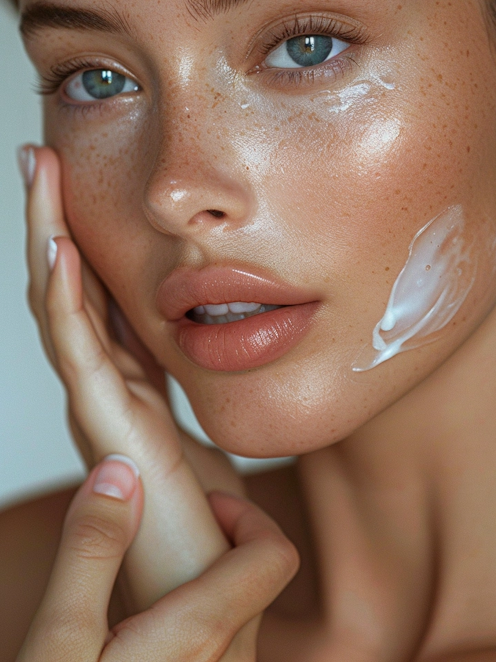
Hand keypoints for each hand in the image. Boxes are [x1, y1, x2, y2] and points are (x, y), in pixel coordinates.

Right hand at [18, 457, 297, 661]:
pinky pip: (225, 658)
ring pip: (243, 624)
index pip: (275, 555)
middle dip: (223, 548)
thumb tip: (120, 472)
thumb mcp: (56, 639)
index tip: (205, 508)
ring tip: (151, 589)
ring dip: (211, 590)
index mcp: (200, 639)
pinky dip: (202, 630)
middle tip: (167, 541)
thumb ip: (92, 549)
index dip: (247, 515)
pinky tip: (145, 637)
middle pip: (259, 584)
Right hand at [21, 145, 231, 609]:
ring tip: (37, 177)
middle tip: (36, 159)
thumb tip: (207, 345)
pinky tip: (60, 248)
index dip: (76, 237)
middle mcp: (102, 389)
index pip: (91, 297)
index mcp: (126, 384)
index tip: (70, 181)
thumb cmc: (206, 515)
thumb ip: (189, 389)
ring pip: (60, 308)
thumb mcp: (202, 431)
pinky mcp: (108, 429)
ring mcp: (99, 407)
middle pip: (65, 290)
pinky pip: (80, 350)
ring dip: (47, 238)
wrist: (206, 587)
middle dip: (49, 221)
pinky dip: (65, 298)